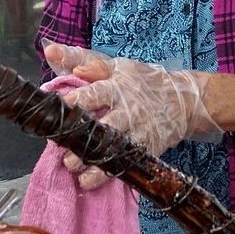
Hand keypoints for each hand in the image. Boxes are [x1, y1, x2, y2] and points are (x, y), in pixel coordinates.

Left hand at [46, 45, 221, 189]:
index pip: (97, 93)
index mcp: (117, 87)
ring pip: (116, 149)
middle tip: (63, 150)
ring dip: (95, 162)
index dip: (80, 100)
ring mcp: (139, 131)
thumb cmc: (141, 81)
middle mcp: (128, 110)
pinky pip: (128, 163)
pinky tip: (92, 181)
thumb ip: (82, 60)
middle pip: (105, 127)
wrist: (183, 100)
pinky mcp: (148, 149)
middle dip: (84, 139)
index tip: (64, 106)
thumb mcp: (116, 65)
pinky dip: (110, 173)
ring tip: (76, 172)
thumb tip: (51, 52)